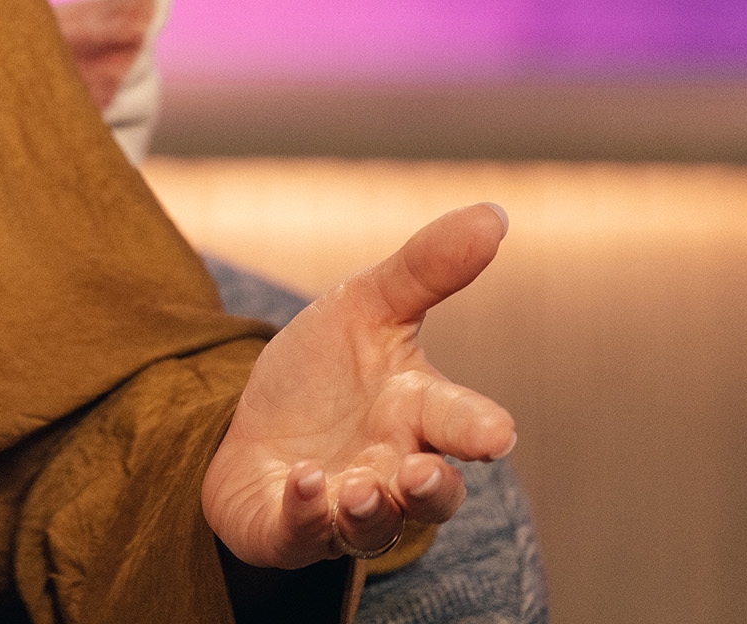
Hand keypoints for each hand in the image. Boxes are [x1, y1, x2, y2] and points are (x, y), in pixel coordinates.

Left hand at [200, 203, 518, 568]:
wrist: (248, 421)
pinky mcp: (290, 529)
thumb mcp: (366, 307)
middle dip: (430, 490)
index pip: (460, 423)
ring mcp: (344, 505)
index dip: (480, 430)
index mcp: (418, 412)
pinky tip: (302, 483)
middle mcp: (391, 468)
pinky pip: (303, 533)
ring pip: (373, 527)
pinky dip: (306, 513)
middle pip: (430, 494)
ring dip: (370, 509)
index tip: (497, 434)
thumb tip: (494, 213)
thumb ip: (426, 268)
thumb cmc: (325, 372)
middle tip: (418, 473)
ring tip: (359, 486)